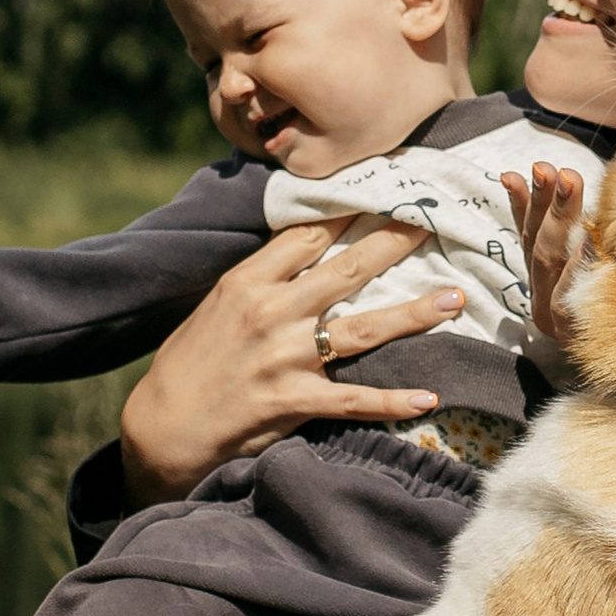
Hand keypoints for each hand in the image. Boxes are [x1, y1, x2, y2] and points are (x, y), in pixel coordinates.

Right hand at [120, 217, 462, 505]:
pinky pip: (354, 399)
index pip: (308, 235)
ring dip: (413, 314)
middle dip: (395, 242)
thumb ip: (262, 279)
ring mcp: (284, 357)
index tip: (388, 186)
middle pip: (346, 269)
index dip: (351, 208)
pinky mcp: (293, 402)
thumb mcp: (217, 306)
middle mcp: (270, 313)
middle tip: (436, 220)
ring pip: (362, 329)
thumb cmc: (191, 363)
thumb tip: (305, 248)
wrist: (162, 428)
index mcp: (248, 282)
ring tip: (453, 299)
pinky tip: (428, 397)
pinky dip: (392, 400)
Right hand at [501, 162, 588, 340]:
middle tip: (549, 167)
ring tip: (567, 181)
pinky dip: (576, 262)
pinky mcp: (570, 330)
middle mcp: (542, 298)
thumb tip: (578, 185)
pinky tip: (587, 235)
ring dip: (558, 216)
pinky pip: (568, 291)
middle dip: (543, 201)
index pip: (527, 236)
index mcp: (545, 282)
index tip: (511, 174)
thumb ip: (587, 237)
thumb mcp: (601, 266)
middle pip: (537, 243)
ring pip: (548, 259)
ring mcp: (553, 316)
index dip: (520, 204)